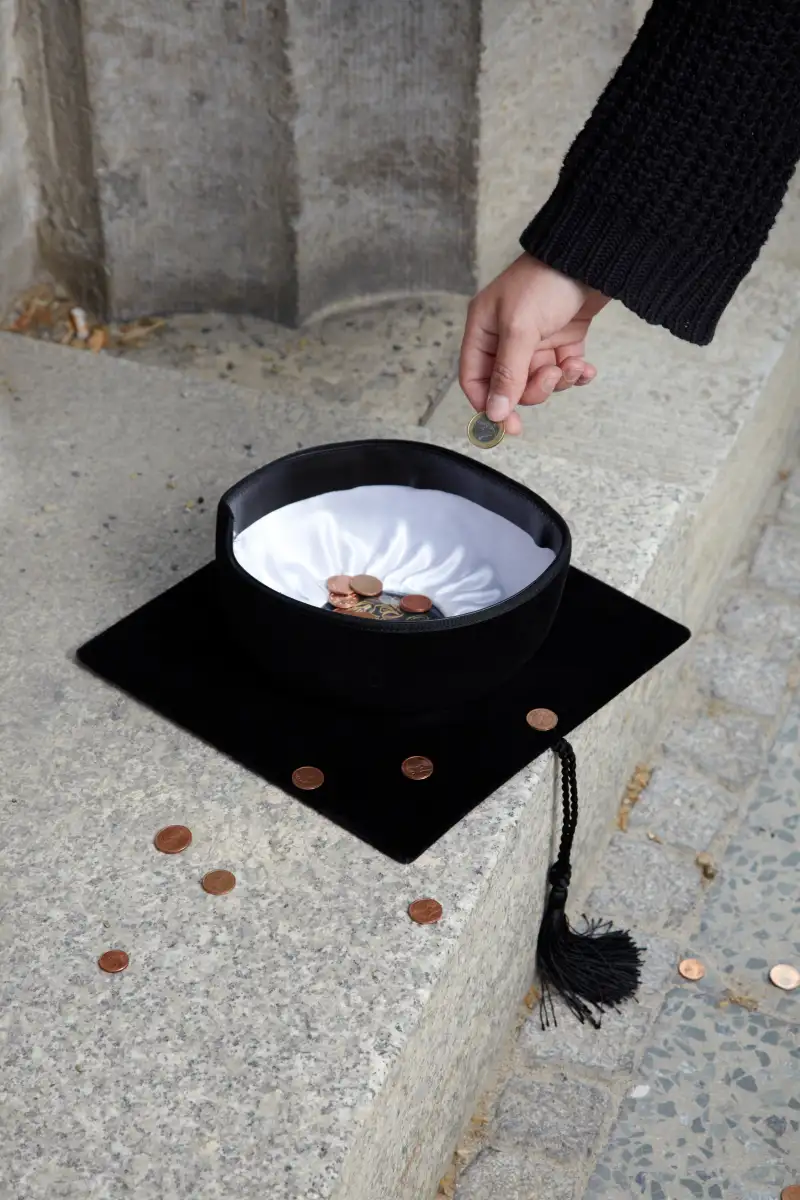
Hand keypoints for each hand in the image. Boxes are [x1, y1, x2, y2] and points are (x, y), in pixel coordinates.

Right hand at [459, 254, 608, 434]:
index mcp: (483, 330)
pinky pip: (563, 371)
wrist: (591, 256)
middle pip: (510, 386)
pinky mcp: (562, 340)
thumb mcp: (520, 328)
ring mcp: (535, 340)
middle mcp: (505, 337)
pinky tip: (584, 367)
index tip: (509, 425)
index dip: (488, 404)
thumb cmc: (546, 279)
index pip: (475, 379)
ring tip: (572, 364)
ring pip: (539, 382)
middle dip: (533, 389)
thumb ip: (507, 373)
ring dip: (558, 381)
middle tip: (551, 376)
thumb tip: (495, 413)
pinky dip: (575, 374)